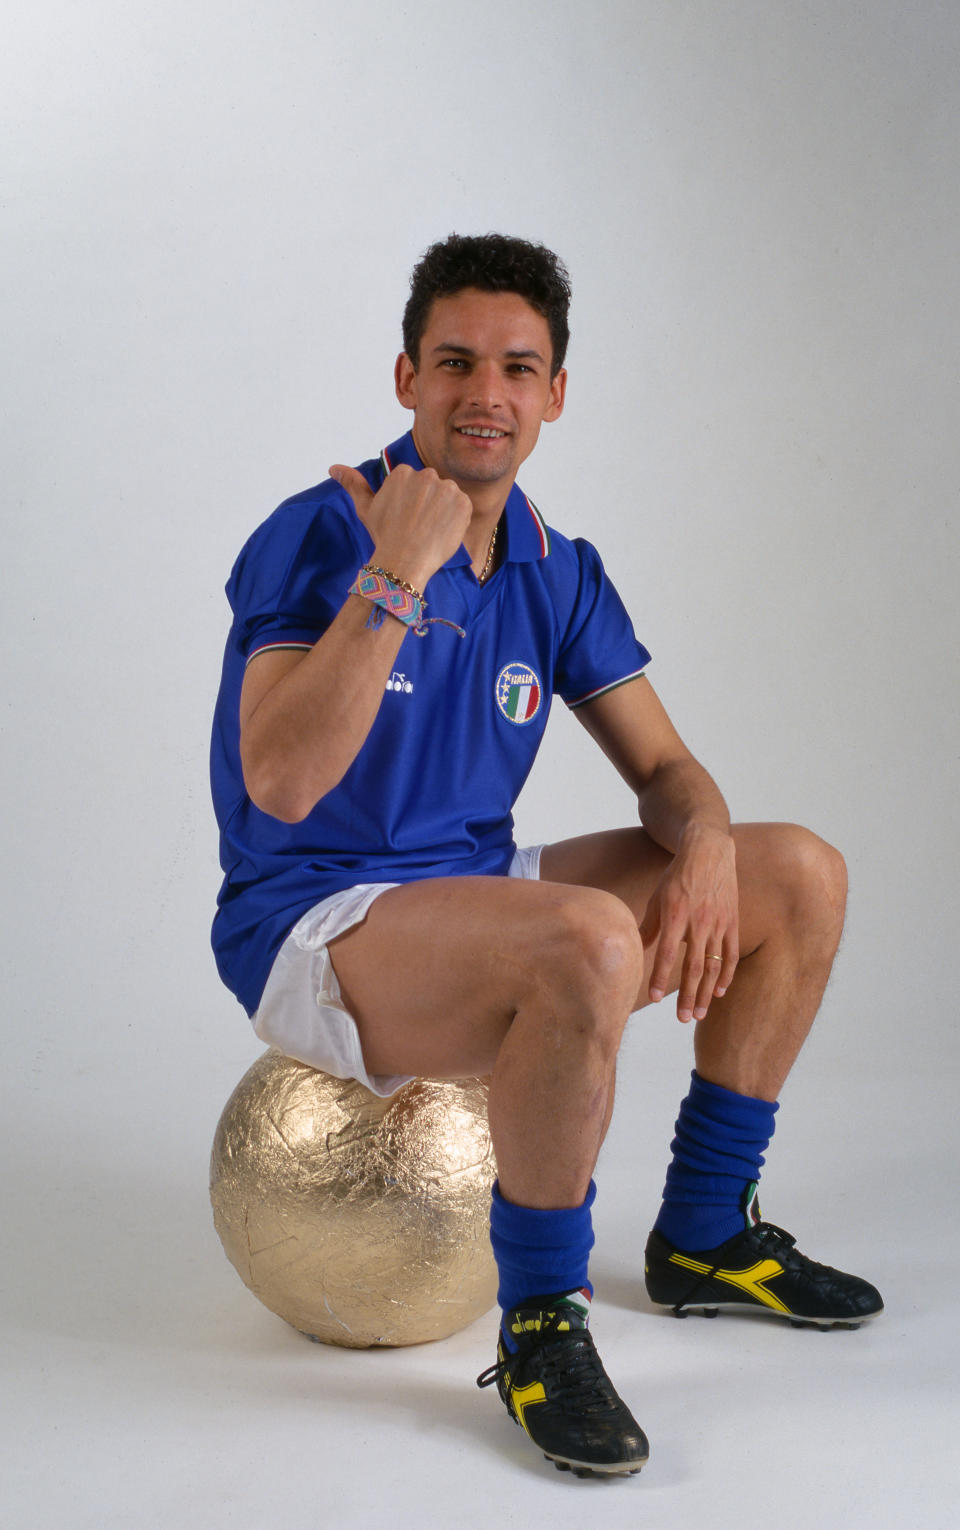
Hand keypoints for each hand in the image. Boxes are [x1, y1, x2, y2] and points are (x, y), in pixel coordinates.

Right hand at [329, 462, 470, 591]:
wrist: (404, 562)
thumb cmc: (385, 536)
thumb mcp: (366, 508)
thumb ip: (353, 484)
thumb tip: (333, 467)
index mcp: (403, 472)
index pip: (414, 483)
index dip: (411, 503)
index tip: (406, 519)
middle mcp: (426, 474)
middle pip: (432, 488)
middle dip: (428, 504)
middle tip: (418, 527)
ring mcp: (447, 488)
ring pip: (448, 497)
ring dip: (443, 511)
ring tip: (430, 530)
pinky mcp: (463, 502)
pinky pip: (463, 508)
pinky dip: (457, 520)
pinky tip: (442, 532)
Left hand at [639, 823, 739, 1022]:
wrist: (709, 852)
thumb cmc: (678, 875)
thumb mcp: (658, 897)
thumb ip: (649, 925)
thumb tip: (635, 948)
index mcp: (676, 915)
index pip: (667, 953)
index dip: (660, 976)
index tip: (654, 998)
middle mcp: (699, 922)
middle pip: (693, 968)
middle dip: (688, 996)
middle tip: (682, 1019)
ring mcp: (719, 924)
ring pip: (713, 966)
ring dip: (706, 993)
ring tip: (699, 1014)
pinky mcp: (732, 922)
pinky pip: (731, 954)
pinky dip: (727, 975)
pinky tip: (721, 992)